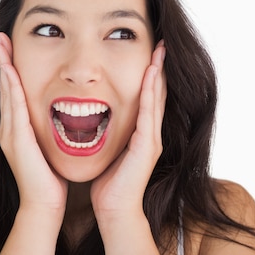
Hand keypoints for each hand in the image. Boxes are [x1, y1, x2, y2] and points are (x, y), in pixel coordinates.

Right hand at [0, 32, 68, 213]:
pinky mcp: (17, 140)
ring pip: (7, 94)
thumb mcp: (46, 149)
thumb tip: (56, 119)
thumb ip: (45, 133)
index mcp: (16, 131)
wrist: (44, 206)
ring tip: (1, 46)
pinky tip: (12, 71)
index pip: (13, 93)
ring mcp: (9, 134)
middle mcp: (8, 129)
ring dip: (4, 68)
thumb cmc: (49, 181)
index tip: (9, 49)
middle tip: (0, 38)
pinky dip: (12, 88)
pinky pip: (15, 108)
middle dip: (3, 62)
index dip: (10, 70)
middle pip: (6, 88)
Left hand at [90, 41, 166, 219]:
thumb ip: (108, 135)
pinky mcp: (148, 147)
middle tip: (161, 43)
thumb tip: (93, 120)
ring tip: (161, 51)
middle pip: (157, 93)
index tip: (148, 52)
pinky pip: (150, 114)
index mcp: (141, 134)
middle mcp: (151, 134)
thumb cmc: (108, 185)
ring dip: (158, 74)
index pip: (147, 98)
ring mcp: (152, 140)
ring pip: (157, 99)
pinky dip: (151, 94)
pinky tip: (150, 76)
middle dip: (158, 68)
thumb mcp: (108, 152)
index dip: (149, 75)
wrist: (114, 211)